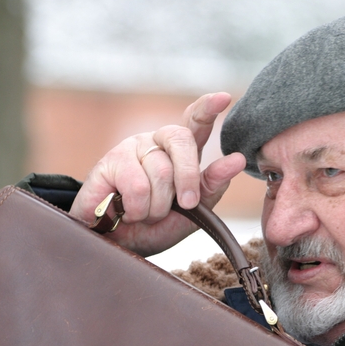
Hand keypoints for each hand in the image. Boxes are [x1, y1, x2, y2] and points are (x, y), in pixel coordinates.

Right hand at [70, 92, 245, 255]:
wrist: (119, 248)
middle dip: (188, 178)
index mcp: (180, 152)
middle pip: (182, 140)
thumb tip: (237, 159)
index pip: (195, 121)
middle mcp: (155, 143)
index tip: (223, 97)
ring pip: (160, 172)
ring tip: (144, 213)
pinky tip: (124, 213)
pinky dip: (136, 210)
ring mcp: (130, 149)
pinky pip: (136, 186)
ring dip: (157, 207)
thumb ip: (214, 185)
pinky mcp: (107, 163)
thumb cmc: (156, 227)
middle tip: (185, 205)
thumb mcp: (194, 212)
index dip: (207, 108)